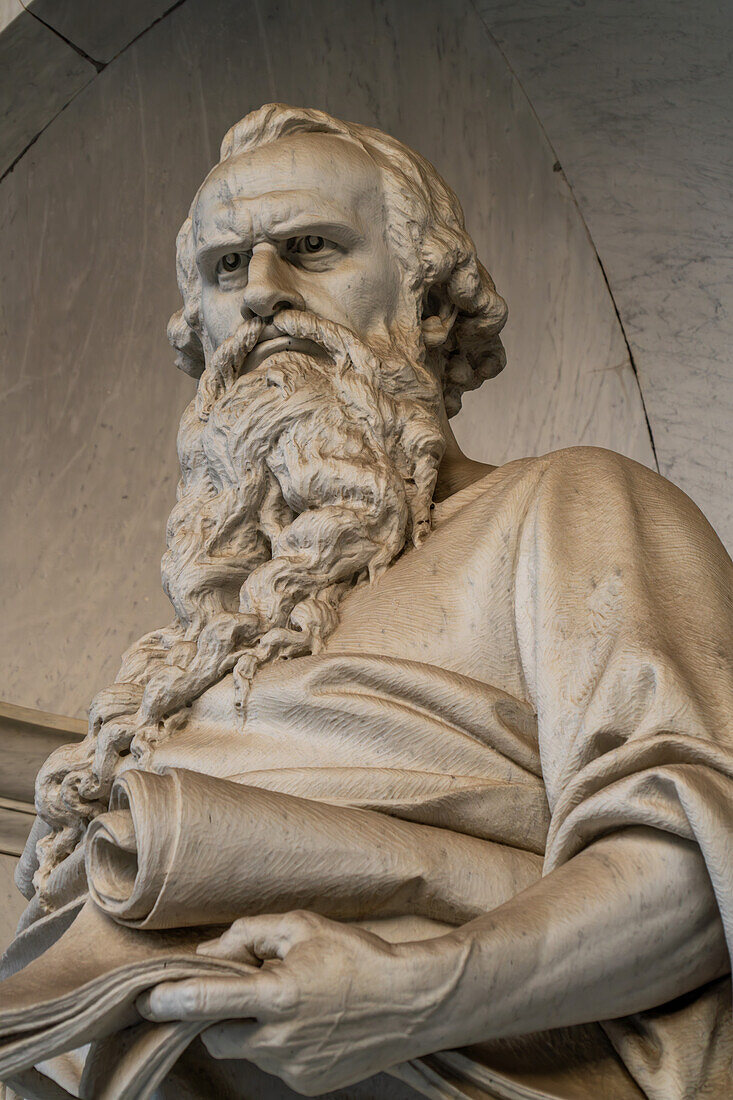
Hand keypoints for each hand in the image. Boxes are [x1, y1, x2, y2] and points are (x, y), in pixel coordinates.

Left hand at [136, 910, 458, 1094]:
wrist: (414, 1002)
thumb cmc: (359, 955)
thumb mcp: (304, 927)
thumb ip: (252, 934)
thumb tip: (212, 950)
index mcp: (278, 996)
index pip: (206, 1002)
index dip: (171, 1001)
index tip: (145, 1000)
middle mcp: (279, 1040)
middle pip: (217, 1035)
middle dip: (217, 1015)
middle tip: (239, 991)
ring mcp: (293, 1069)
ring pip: (248, 1050)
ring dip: (253, 1029)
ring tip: (290, 1001)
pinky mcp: (308, 1085)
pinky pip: (276, 1064)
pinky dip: (280, 1045)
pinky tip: (310, 1023)